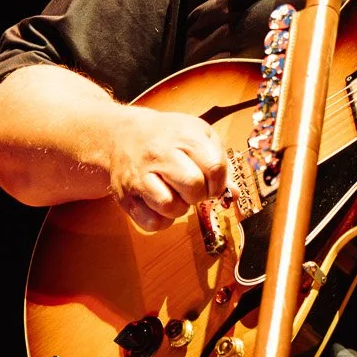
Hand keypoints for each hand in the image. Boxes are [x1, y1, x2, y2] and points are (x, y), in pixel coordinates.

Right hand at [107, 105, 228, 232]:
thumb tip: (233, 195)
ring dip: (179, 208)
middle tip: (192, 189)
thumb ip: (219, 163)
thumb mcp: (198, 137)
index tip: (212, 184)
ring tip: (175, 195)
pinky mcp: (126, 196)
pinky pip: (151, 223)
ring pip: (170, 206)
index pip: (214, 167)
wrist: (123, 134)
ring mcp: (140, 176)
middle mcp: (161, 154)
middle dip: (199, 194)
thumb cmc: (168, 138)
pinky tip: (160, 205)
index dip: (219, 183)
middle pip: (193, 187)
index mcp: (185, 136)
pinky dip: (161, 220)